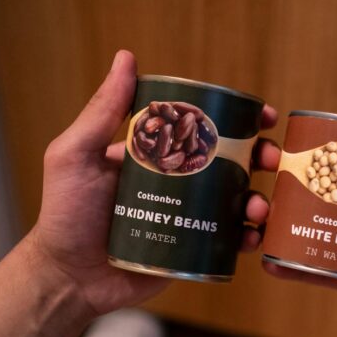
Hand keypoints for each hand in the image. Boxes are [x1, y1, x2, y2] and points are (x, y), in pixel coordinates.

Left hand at [27, 50, 279, 314]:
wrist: (68, 278)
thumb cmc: (65, 215)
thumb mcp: (76, 155)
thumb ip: (102, 112)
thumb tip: (126, 58)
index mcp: (158, 155)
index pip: (204, 130)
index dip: (238, 122)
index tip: (264, 117)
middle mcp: (179, 183)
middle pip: (231, 164)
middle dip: (260, 159)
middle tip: (270, 160)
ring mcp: (189, 217)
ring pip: (237, 203)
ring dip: (259, 200)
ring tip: (257, 208)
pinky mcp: (194, 251)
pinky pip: (230, 241)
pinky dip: (248, 237)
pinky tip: (252, 237)